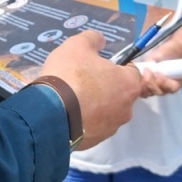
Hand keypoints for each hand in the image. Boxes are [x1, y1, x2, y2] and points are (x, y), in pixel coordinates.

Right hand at [39, 30, 181, 149]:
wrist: (49, 113)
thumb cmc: (69, 75)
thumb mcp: (77, 45)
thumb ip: (93, 39)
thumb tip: (101, 41)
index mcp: (128, 84)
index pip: (132, 72)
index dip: (117, 66)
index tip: (100, 65)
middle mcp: (126, 109)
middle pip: (120, 94)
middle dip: (106, 87)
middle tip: (84, 80)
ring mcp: (111, 128)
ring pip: (107, 112)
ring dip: (95, 105)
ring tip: (73, 98)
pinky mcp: (95, 142)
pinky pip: (93, 126)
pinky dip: (85, 120)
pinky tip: (68, 113)